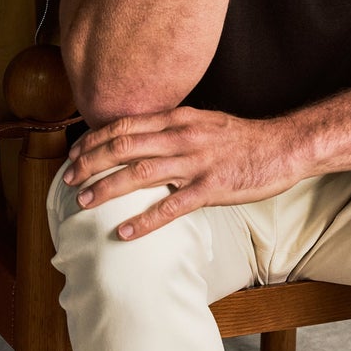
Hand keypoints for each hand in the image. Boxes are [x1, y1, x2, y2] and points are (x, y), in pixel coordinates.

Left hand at [61, 107, 307, 238]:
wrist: (284, 147)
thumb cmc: (244, 140)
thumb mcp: (204, 123)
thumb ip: (173, 129)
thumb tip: (143, 139)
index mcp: (178, 119)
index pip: (125, 125)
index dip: (93, 139)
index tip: (73, 153)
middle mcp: (181, 136)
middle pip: (123, 146)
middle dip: (89, 163)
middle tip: (67, 180)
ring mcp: (196, 162)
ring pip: (138, 174)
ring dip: (106, 188)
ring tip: (83, 203)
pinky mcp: (211, 188)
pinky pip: (170, 206)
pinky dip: (144, 220)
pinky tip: (124, 232)